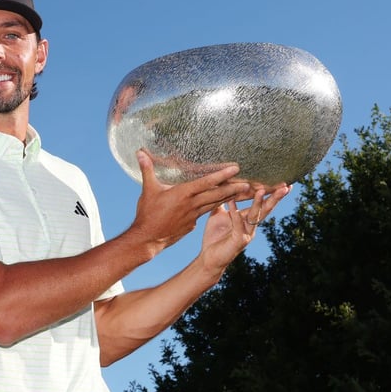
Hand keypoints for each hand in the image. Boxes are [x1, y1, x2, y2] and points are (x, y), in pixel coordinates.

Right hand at [129, 150, 252, 250]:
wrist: (148, 239)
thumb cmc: (147, 213)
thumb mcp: (147, 190)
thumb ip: (147, 170)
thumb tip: (140, 152)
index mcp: (183, 194)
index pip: (206, 182)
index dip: (222, 175)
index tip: (236, 168)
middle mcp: (192, 205)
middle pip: (217, 195)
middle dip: (234, 188)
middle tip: (250, 183)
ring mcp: (194, 215)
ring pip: (215, 204)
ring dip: (230, 198)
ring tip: (244, 192)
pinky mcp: (193, 224)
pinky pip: (207, 212)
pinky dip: (218, 207)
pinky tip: (225, 203)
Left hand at [199, 184, 289, 272]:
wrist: (208, 258)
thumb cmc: (214, 236)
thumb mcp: (218, 214)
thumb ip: (223, 200)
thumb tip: (222, 184)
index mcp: (249, 219)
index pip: (263, 203)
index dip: (272, 193)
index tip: (285, 182)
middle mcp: (251, 226)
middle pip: (266, 209)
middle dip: (275, 197)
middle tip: (286, 186)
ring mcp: (247, 234)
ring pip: (255, 216)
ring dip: (258, 203)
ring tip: (261, 190)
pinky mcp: (239, 240)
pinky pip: (238, 224)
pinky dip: (234, 212)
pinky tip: (232, 201)